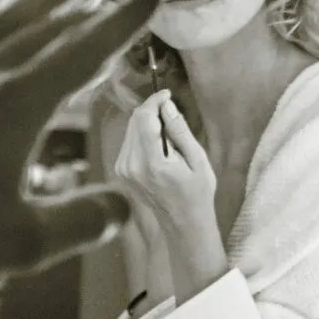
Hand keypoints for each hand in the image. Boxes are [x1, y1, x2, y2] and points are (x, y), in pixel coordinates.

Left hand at [113, 91, 218, 239]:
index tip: (167, 95)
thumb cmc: (197, 193)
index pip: (143, 118)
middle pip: (134, 120)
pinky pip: (129, 141)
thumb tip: (166, 105)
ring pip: (130, 129)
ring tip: (169, 134)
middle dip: (151, 110)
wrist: (183, 223)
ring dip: (147, 122)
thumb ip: (180, 131)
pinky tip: (159, 146)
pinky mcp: (121, 170)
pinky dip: (143, 135)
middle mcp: (131, 165)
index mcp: (152, 163)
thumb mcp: (198, 160)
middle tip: (171, 111)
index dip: (154, 101)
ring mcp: (123, 169)